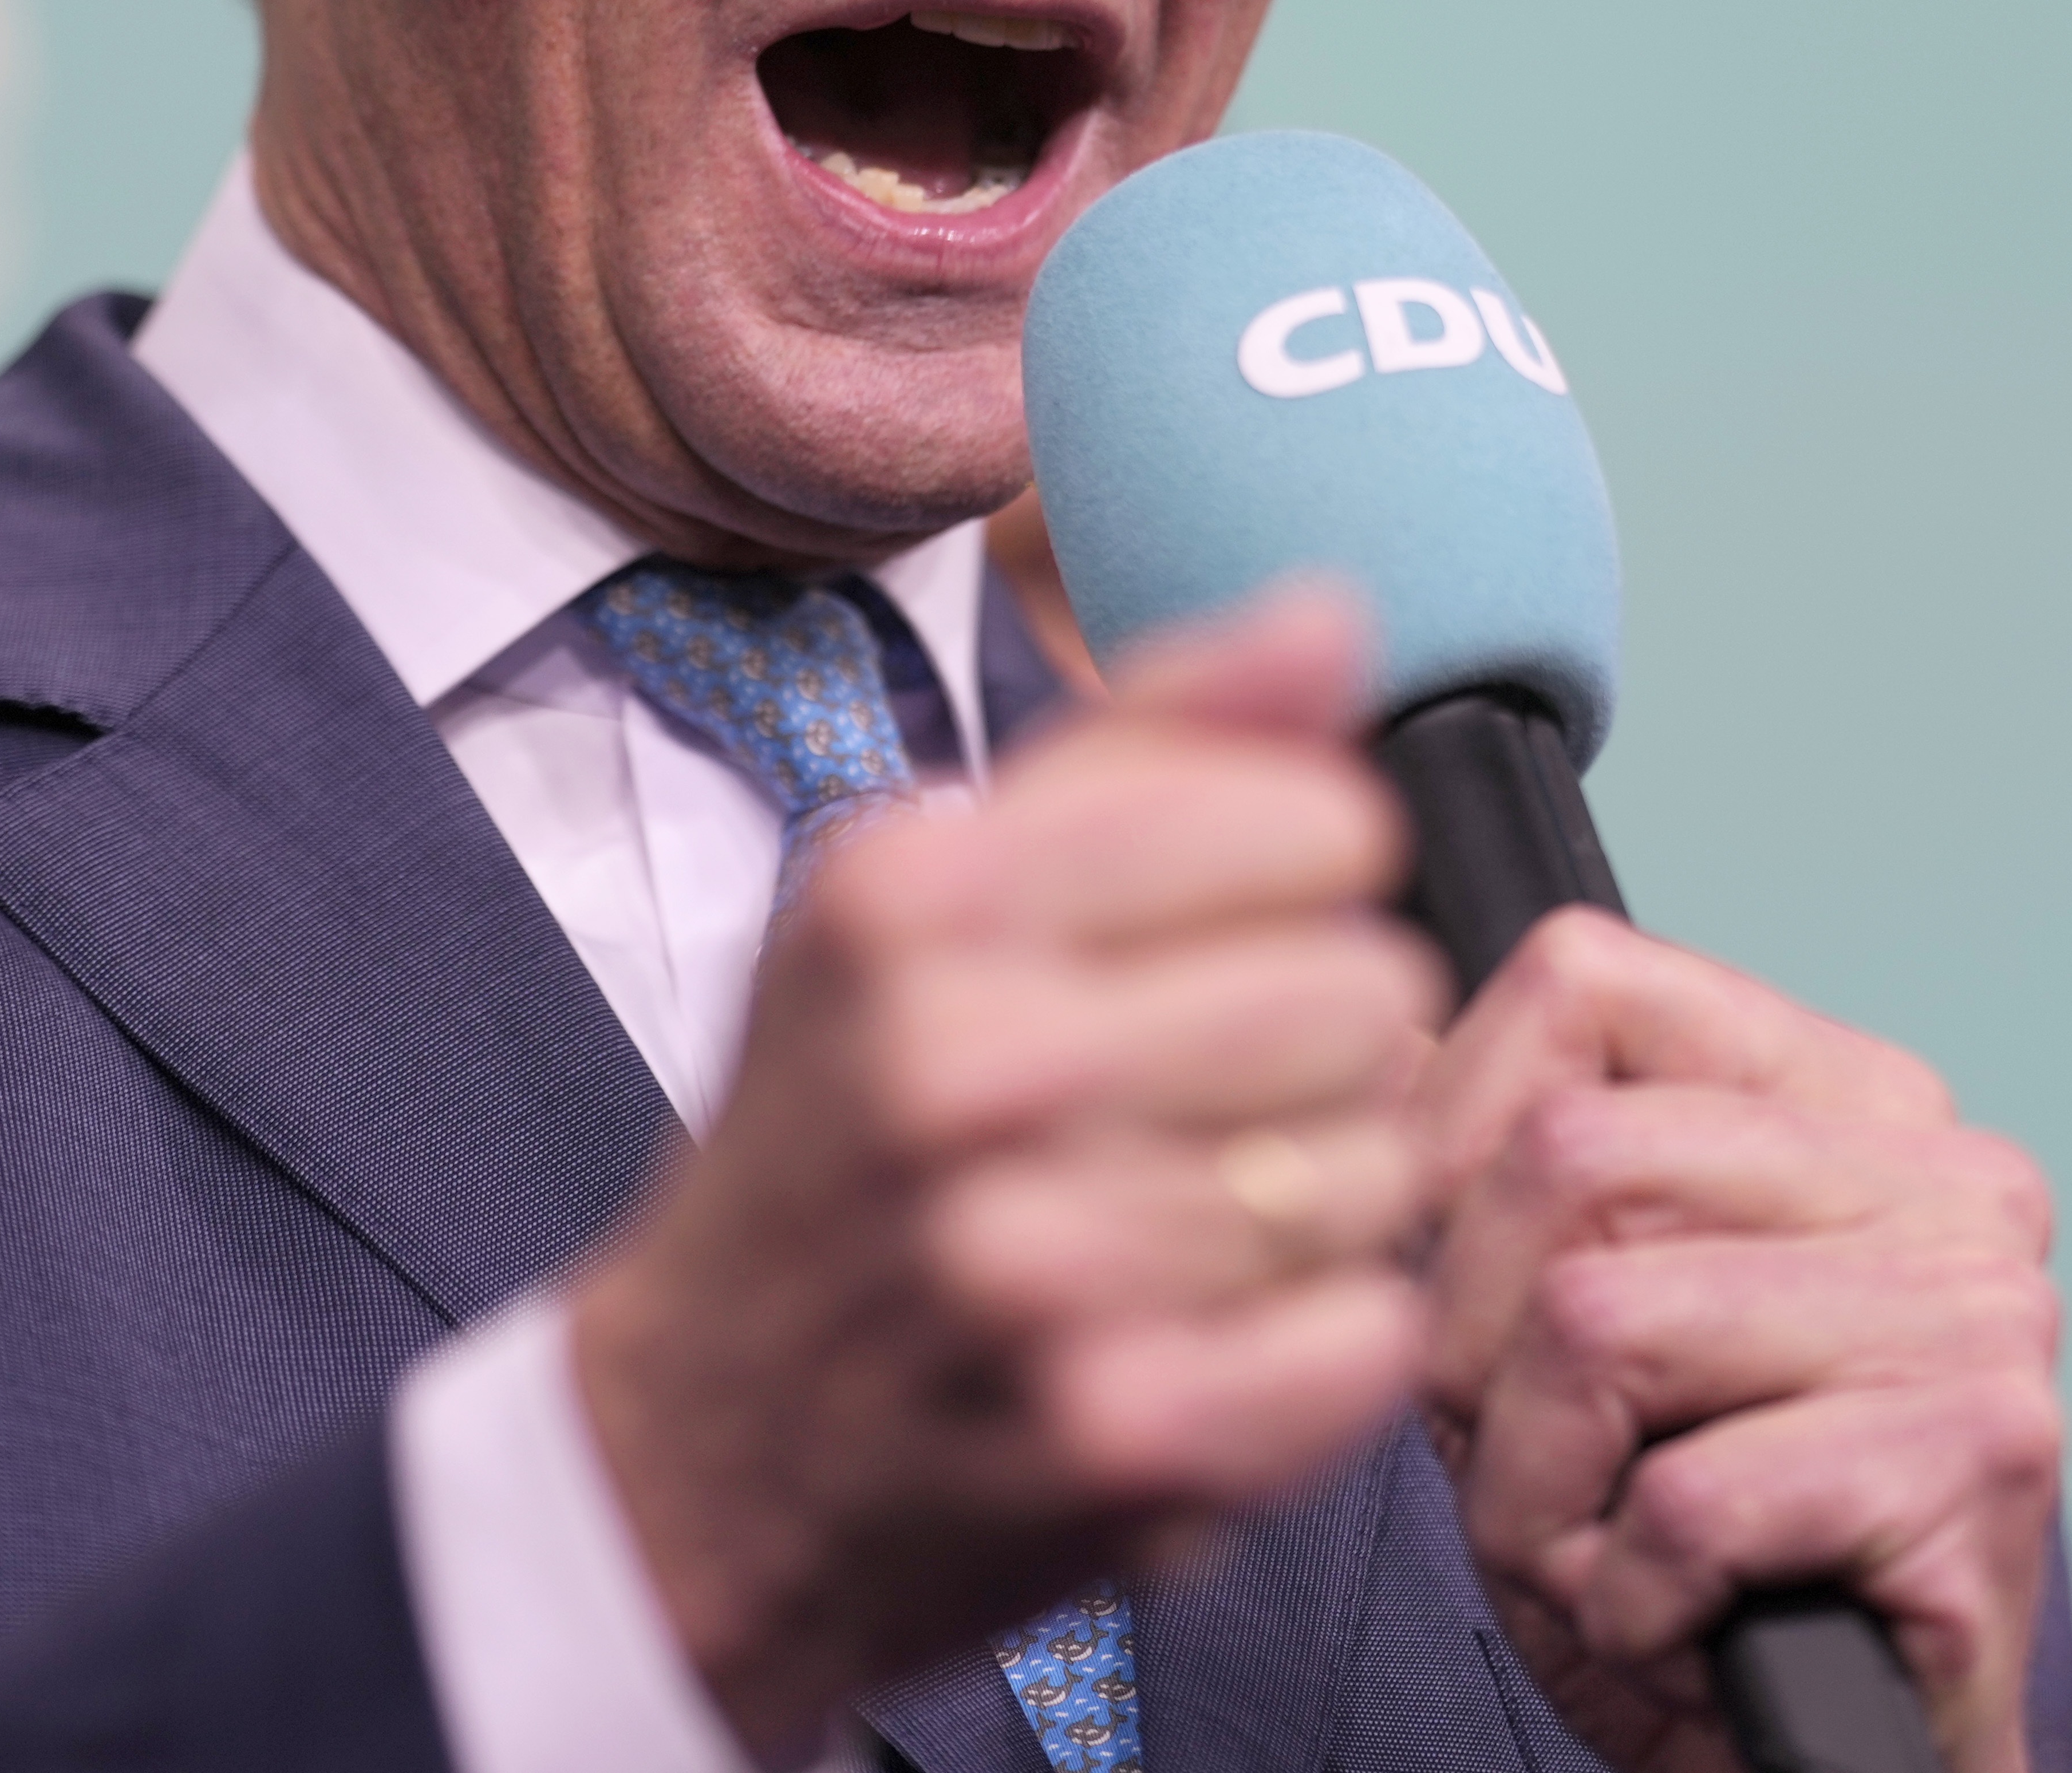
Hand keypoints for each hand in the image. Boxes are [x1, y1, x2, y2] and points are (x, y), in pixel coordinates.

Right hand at [569, 585, 1444, 1759]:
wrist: (692, 1456)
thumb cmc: (842, 1138)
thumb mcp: (925, 896)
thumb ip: (1150, 740)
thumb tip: (1334, 615)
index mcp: (922, 898)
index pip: (1316, 821)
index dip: (1310, 878)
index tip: (1230, 932)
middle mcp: (964, 1065)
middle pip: (1367, 990)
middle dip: (1324, 1042)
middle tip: (1214, 1095)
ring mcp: (1035, 1261)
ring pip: (1379, 1166)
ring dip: (1328, 1197)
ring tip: (1204, 1217)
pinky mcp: (1111, 1434)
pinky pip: (1366, 1335)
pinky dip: (1325, 1343)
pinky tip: (1219, 1333)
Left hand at [1415, 913, 2063, 1772]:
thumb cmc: (1693, 1558)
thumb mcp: (1556, 1330)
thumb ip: (1501, 1168)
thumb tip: (1383, 1033)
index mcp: (1855, 1100)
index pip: (1586, 979)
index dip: (1453, 1131)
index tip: (1450, 1275)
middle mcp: (1948, 1180)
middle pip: (1570, 1154)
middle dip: (1474, 1344)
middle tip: (1528, 1465)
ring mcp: (1981, 1315)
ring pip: (1599, 1322)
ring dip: (1536, 1490)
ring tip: (1595, 1554)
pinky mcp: (1981, 1463)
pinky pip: (1682, 1502)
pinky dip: (1623, 1599)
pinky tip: (1678, 1625)